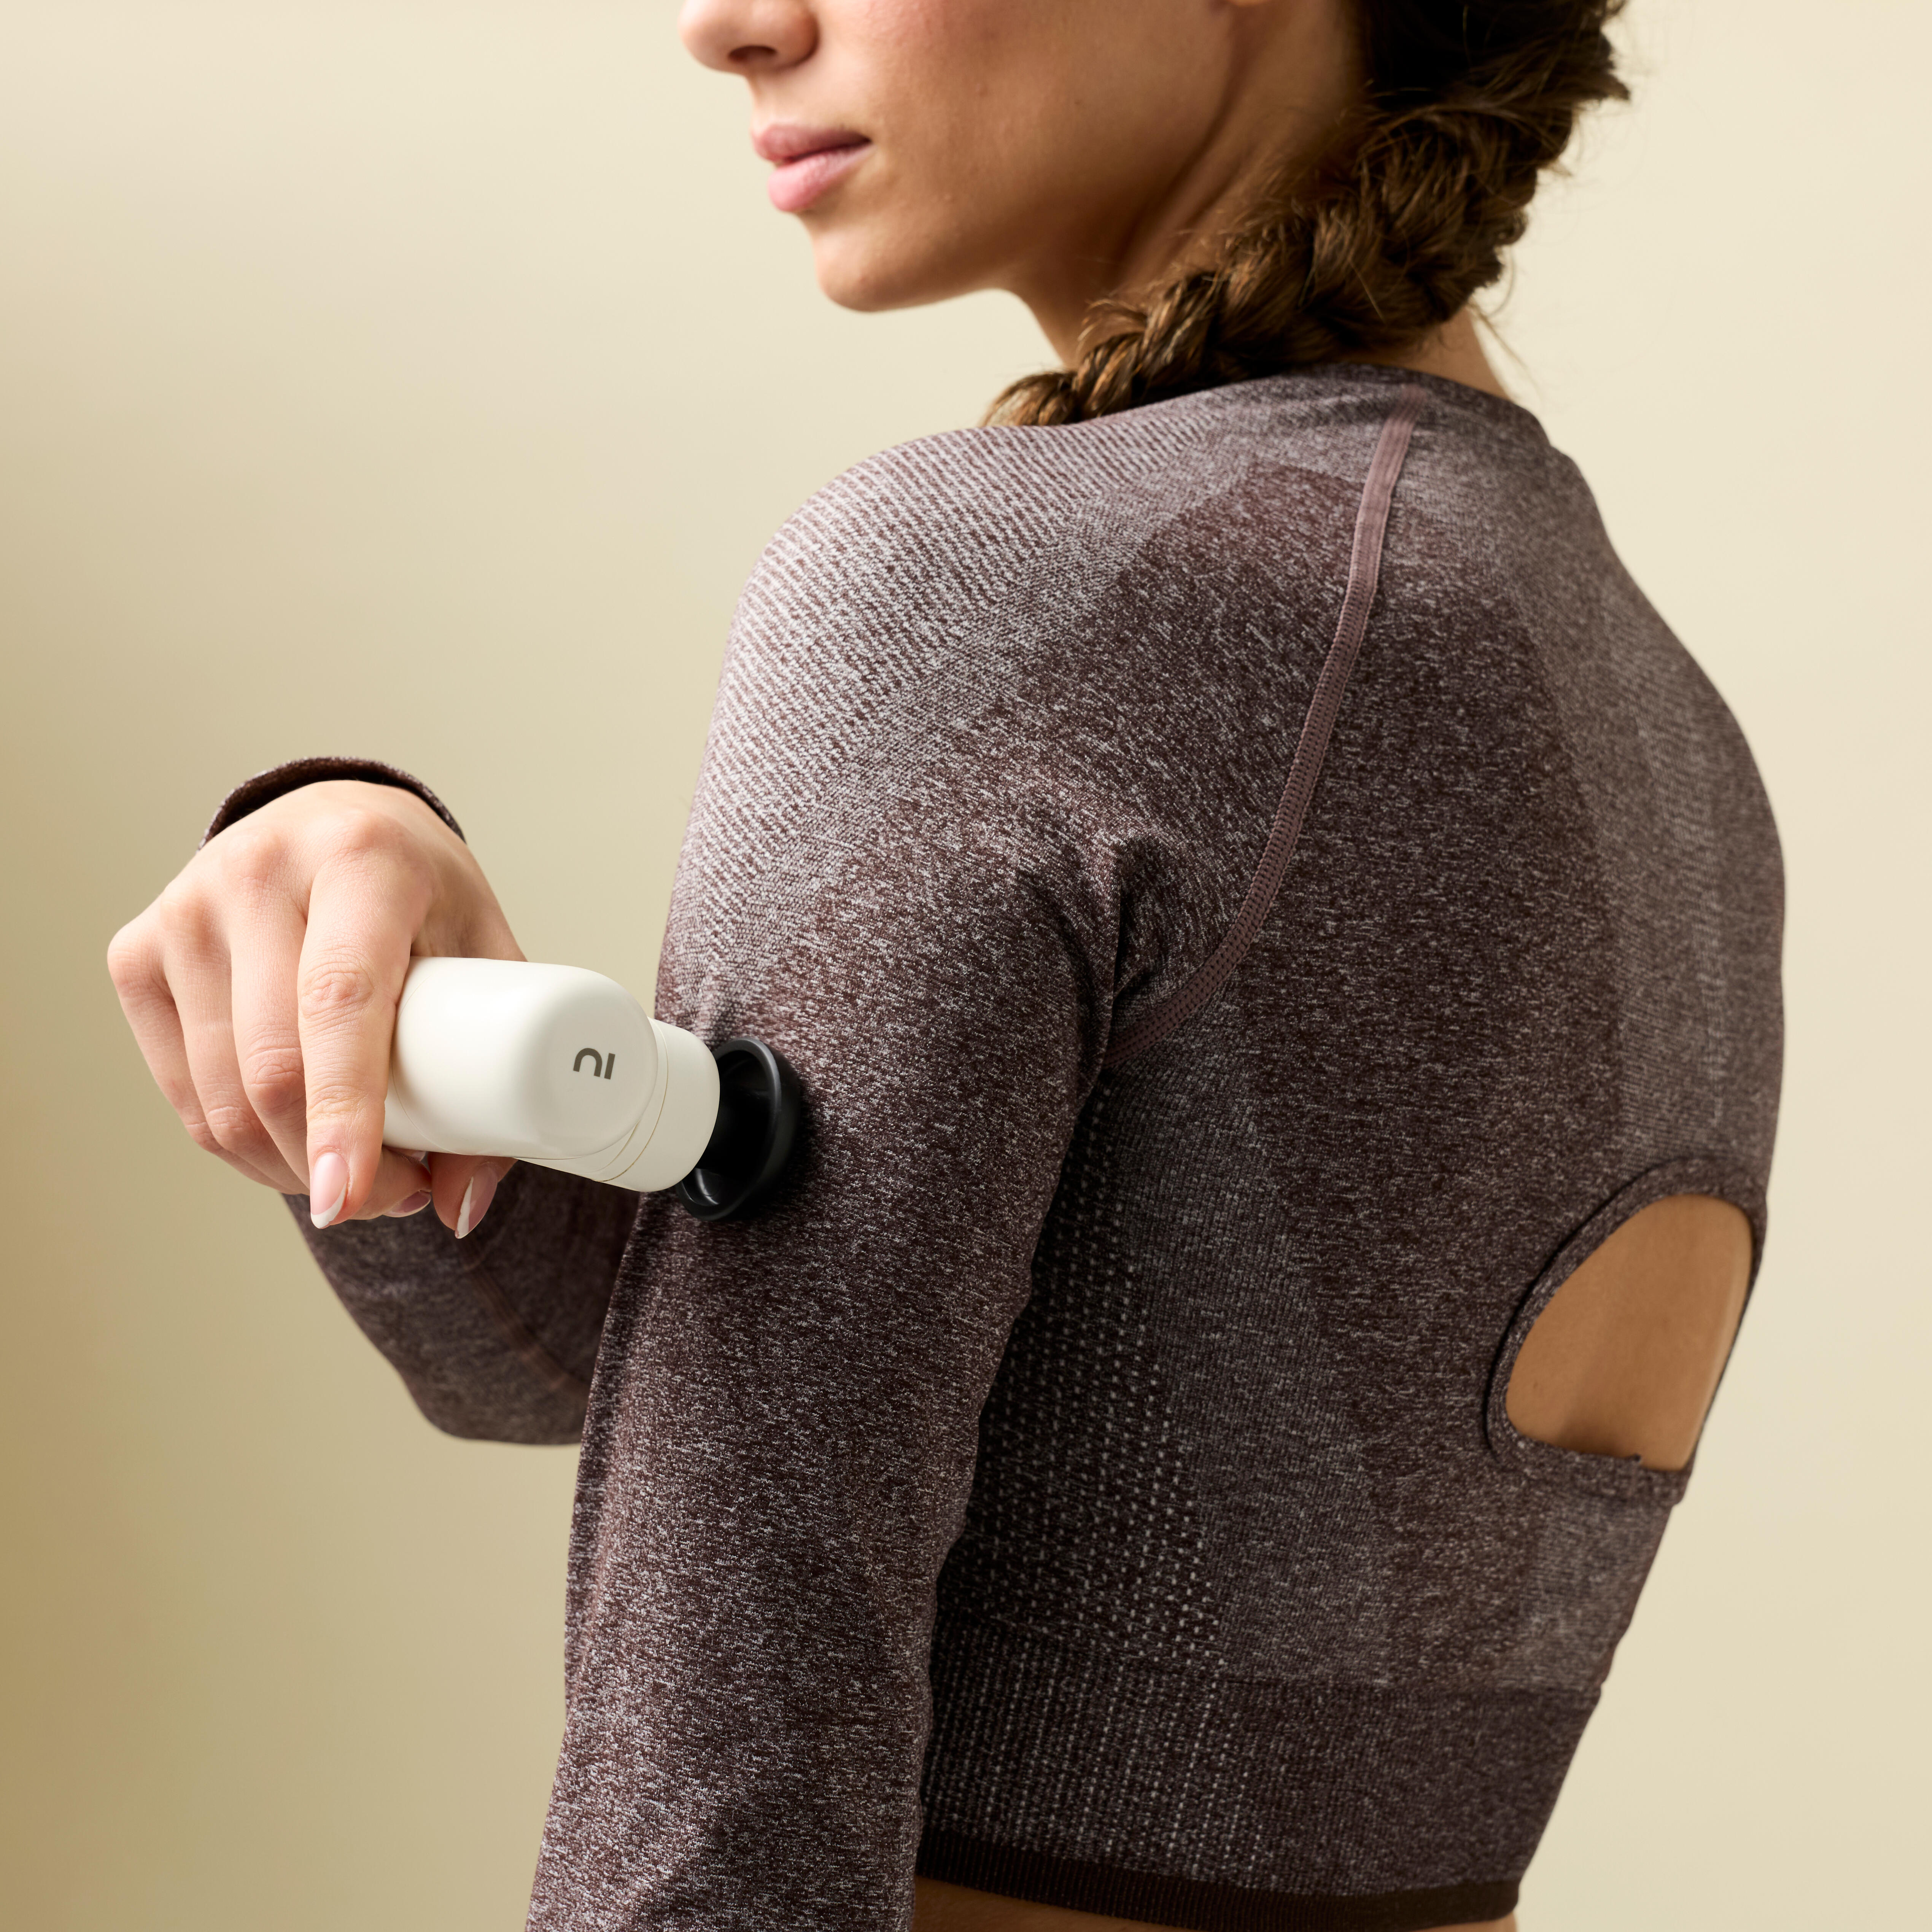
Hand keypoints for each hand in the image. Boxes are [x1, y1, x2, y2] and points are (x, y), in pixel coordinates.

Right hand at [108, 780, 521, 1233]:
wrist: (335, 822)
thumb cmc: (421, 894)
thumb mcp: (484, 951)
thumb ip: (495, 1069)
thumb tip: (460, 1205)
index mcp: (362, 858)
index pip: (339, 1001)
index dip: (344, 1110)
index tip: (353, 1195)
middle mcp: (259, 873)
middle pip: (273, 1065)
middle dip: (333, 1164)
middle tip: (400, 1193)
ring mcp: (184, 910)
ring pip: (222, 1096)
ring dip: (289, 1166)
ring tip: (360, 1174)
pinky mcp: (137, 952)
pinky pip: (185, 1092)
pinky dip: (241, 1145)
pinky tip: (296, 1145)